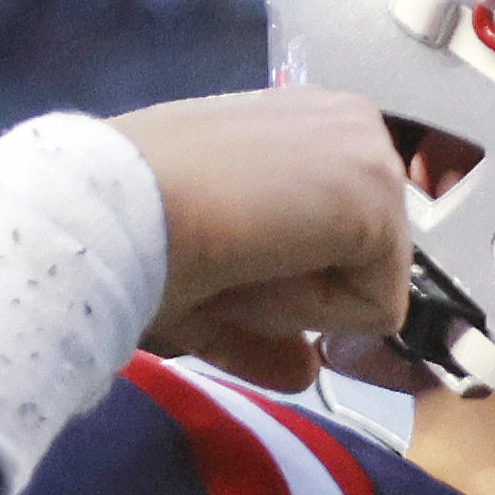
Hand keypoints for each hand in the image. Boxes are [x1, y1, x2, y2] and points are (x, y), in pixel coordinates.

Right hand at [107, 88, 411, 345]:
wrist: (114, 209)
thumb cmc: (139, 229)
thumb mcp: (215, 280)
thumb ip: (269, 323)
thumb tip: (307, 371)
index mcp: (315, 126)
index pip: (347, 236)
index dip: (292, 279)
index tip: (232, 266)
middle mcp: (354, 124)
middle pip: (365, 264)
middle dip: (299, 293)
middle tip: (228, 265)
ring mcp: (374, 154)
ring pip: (371, 288)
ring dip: (301, 304)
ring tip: (238, 262)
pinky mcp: (380, 196)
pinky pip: (377, 309)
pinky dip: (316, 314)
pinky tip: (259, 264)